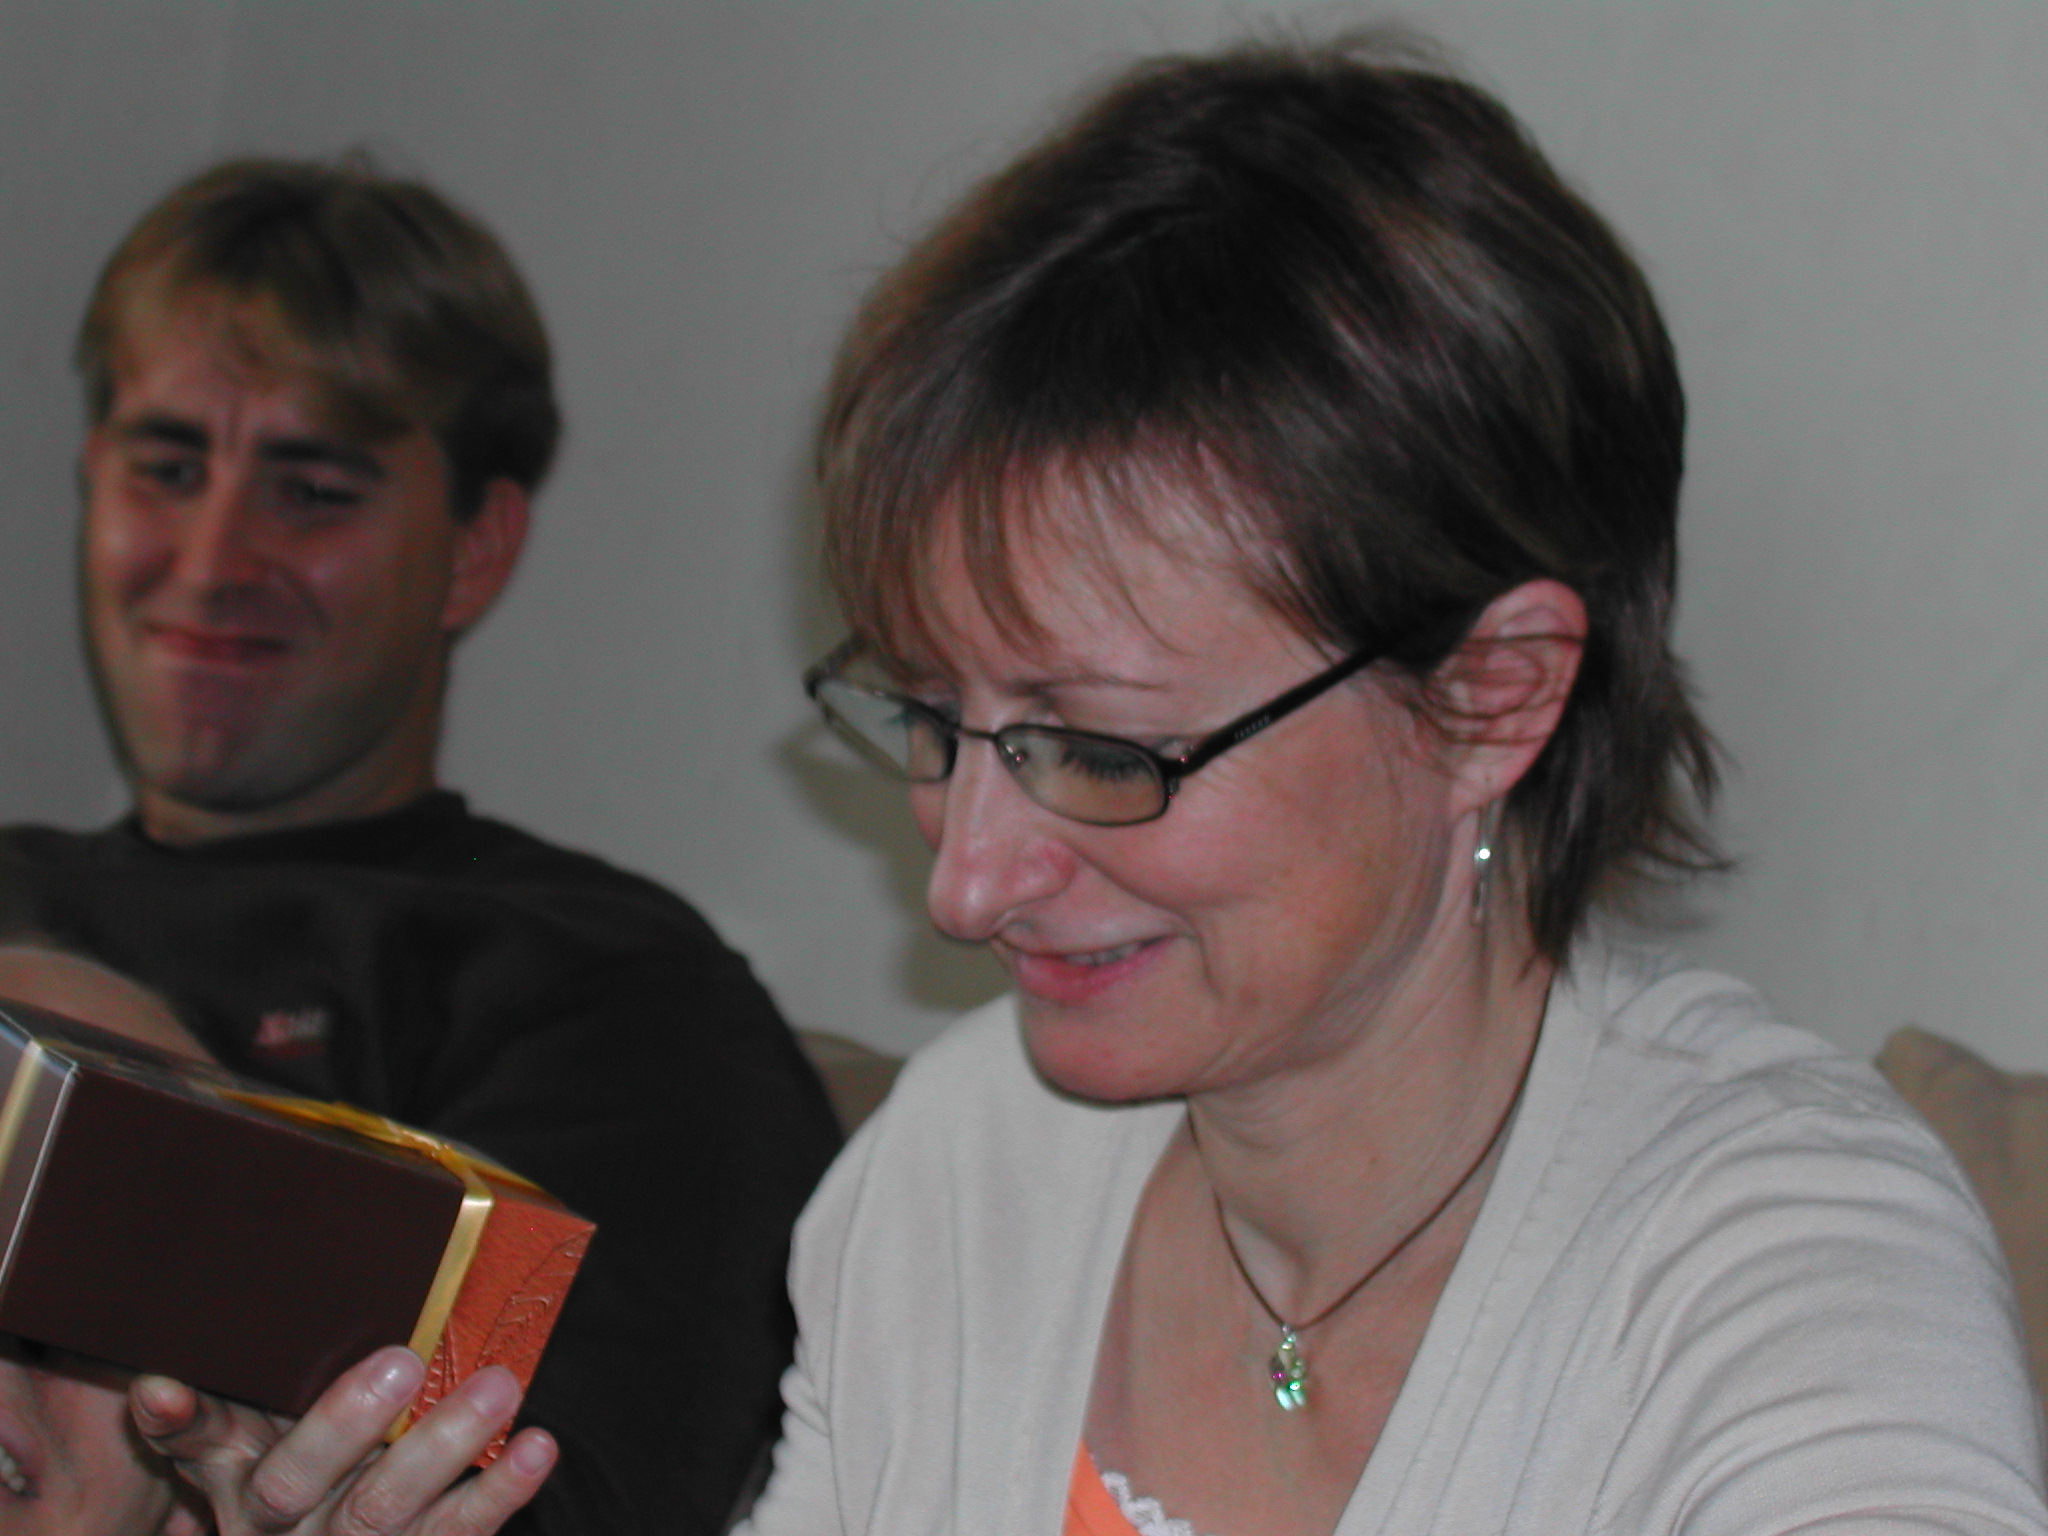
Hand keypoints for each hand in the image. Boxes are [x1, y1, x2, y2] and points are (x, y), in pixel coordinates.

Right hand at [129, 1346, 556, 1534]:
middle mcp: (284, 1529)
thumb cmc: (300, 1477)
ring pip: (390, 1515)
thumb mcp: (249, 1451)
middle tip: (401, 1360)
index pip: (201, 1448)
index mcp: (239, 1486)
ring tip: (500, 1386)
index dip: (180, 1422)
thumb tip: (157, 1379)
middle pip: (298, 1483)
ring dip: (447, 1448)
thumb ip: (217, 1411)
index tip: (163, 1385)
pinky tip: (540, 1447)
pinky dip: (501, 1493)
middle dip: (346, 1424)